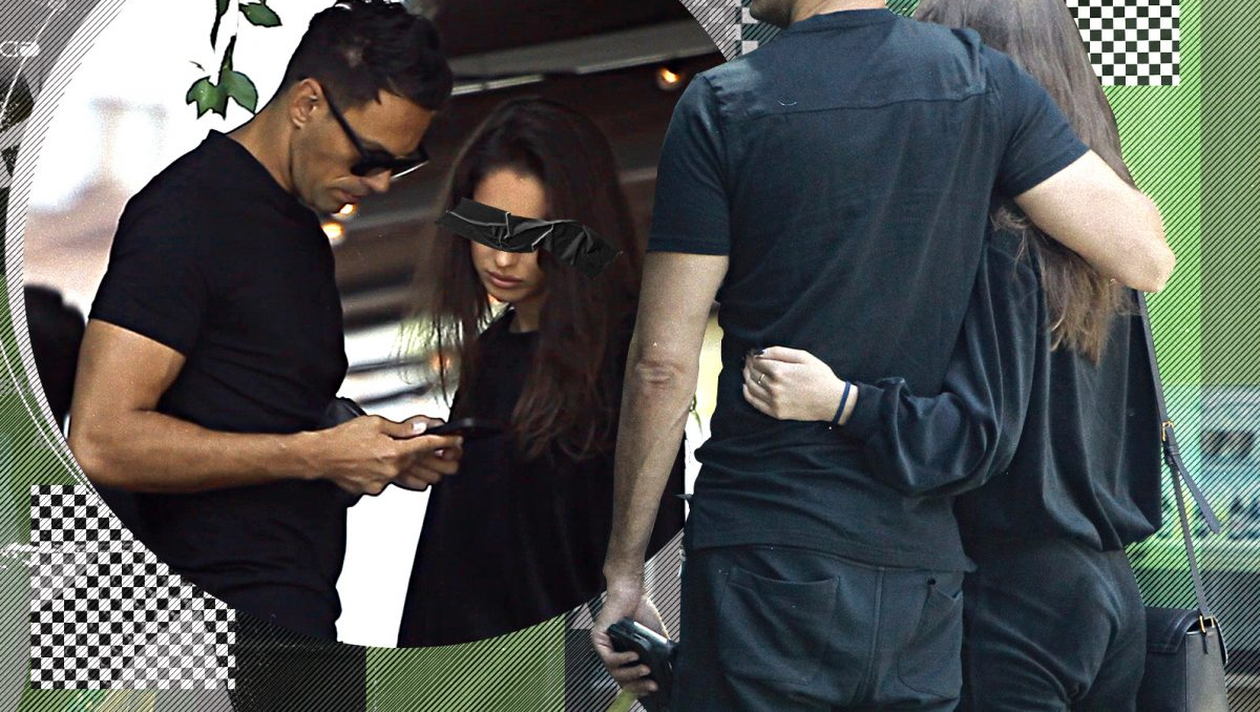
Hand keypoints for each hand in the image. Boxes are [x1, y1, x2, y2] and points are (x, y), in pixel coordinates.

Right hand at [308, 415, 462, 495]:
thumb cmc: (343, 438)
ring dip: (417, 468)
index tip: (456, 440)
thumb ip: (401, 428)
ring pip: (411, 478)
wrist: (321, 456)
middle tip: (444, 452)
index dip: (446, 442)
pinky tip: (384, 465)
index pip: (428, 446)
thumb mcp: (375, 423)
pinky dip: (393, 474)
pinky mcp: (374, 490)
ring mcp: (383, 482)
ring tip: (410, 457)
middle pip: (424, 465)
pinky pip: (392, 482)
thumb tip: (420, 428)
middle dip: (438, 458)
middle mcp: (391, 470)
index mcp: (394, 451)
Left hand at [591, 574, 667, 698]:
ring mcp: (604, 648)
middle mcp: (613, 654)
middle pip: (621, 680)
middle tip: (652, 685)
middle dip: (638, 685)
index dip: (640, 687)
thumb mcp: (656, 636)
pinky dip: (623, 659)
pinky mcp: (598, 639)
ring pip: (614, 671)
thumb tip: (672, 668)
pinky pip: (609, 658)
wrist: (632, 592)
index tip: (654, 688)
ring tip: (645, 669)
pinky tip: (634, 655)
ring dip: (631, 674)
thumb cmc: (641, 611)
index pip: (629, 679)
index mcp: (625, 655)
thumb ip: (661, 652)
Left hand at [743, 346, 849, 422]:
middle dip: (749, 365)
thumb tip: (761, 351)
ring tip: (747, 371)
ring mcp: (774, 401)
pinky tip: (746, 387)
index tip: (752, 353)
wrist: (832, 401)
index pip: (757, 361)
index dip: (753, 356)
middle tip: (748, 360)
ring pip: (751, 386)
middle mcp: (774, 387)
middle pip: (752, 373)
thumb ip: (780, 352)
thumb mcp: (804, 357)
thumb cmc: (820, 376)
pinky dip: (747, 393)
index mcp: (780, 371)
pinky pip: (754, 403)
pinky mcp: (776, 412)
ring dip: (747, 377)